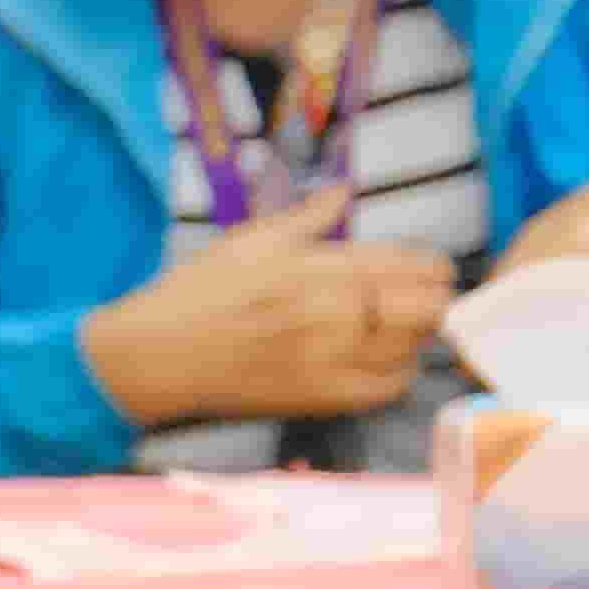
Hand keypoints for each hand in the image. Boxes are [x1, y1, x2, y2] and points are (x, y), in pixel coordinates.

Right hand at [75, 188, 454, 426]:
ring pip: (415, 347)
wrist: (155, 355)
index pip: (413, 265)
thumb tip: (344, 191)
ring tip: (396, 329)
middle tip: (417, 300)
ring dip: (415, 335)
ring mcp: (332, 358)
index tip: (425, 270)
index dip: (430, 267)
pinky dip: (397, 372)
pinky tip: (379, 361)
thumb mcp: (248, 241)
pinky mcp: (324, 397)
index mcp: (318, 266)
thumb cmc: (198, 292)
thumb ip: (307, 217)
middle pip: (428, 307)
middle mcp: (333, 312)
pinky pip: (390, 387)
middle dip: (432, 300)